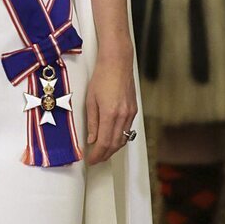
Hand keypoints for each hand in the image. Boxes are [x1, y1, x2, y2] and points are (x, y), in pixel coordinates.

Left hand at [85, 44, 136, 163]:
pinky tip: (112, 139)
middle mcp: (123, 116)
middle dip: (105, 155)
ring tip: (102, 153)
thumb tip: (92, 139)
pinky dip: (119, 138)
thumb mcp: (90, 100)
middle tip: (95, 159)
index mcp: (110, 114)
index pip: (104, 143)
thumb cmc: (102, 77)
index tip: (91, 160)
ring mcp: (130, 113)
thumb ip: (92, 122)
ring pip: (123, 139)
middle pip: (115, 144)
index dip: (97, 155)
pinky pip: (127, 130)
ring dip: (113, 149)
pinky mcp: (134, 110)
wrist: (117, 63)